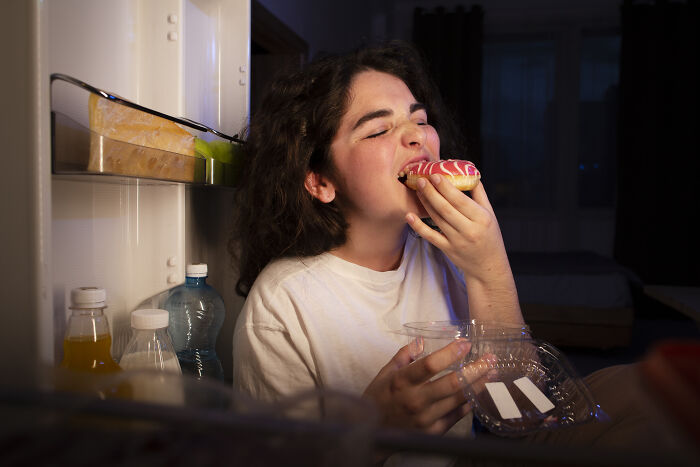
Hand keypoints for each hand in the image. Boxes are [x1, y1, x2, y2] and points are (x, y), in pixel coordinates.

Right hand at [362, 339, 491, 434]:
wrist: (374, 432)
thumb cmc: (379, 398)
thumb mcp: (385, 373)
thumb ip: (404, 355)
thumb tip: (421, 340)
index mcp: (402, 382)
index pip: (429, 365)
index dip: (450, 353)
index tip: (465, 343)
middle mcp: (415, 400)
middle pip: (451, 383)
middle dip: (474, 369)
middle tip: (490, 359)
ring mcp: (426, 418)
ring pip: (458, 400)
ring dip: (477, 385)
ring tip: (491, 373)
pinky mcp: (433, 432)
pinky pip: (457, 415)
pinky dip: (469, 403)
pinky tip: (478, 392)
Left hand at [406, 175, 522, 322]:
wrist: (488, 265)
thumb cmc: (489, 236)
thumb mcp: (490, 214)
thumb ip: (479, 194)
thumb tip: (469, 172)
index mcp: (481, 218)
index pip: (460, 200)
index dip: (446, 187)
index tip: (435, 175)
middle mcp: (469, 230)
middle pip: (446, 208)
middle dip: (431, 193)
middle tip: (420, 180)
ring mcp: (457, 241)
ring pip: (437, 219)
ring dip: (425, 203)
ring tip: (418, 190)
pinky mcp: (447, 249)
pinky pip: (430, 236)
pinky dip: (418, 226)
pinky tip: (409, 215)